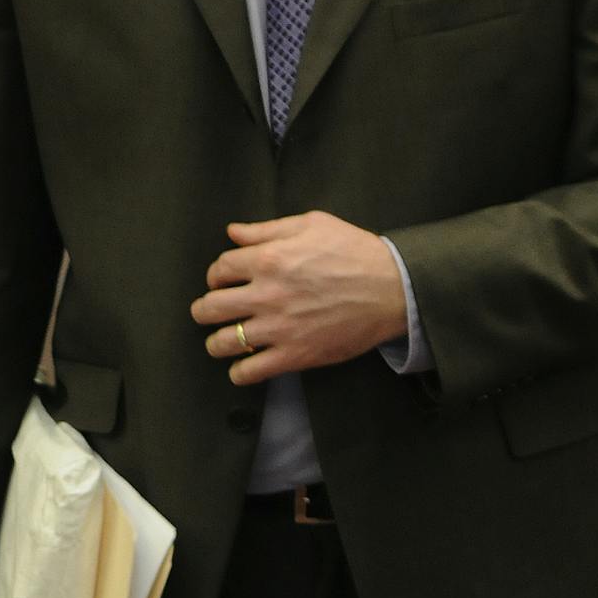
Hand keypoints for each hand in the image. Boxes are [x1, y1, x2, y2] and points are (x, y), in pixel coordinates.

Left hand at [192, 212, 406, 383]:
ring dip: (216, 342)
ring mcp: (279, 327)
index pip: (219, 269)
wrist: (393, 288)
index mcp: (269, 258)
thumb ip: (268, 228)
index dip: (216, 275)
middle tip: (212, 312)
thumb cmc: (355, 251)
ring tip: (224, 341)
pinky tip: (244, 366)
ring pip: (222, 343)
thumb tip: (233, 232)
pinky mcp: (294, 355)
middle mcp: (267, 294)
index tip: (223, 281)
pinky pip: (248, 372)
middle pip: (210, 307)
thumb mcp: (314, 224)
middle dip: (204, 309)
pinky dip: (239, 372)